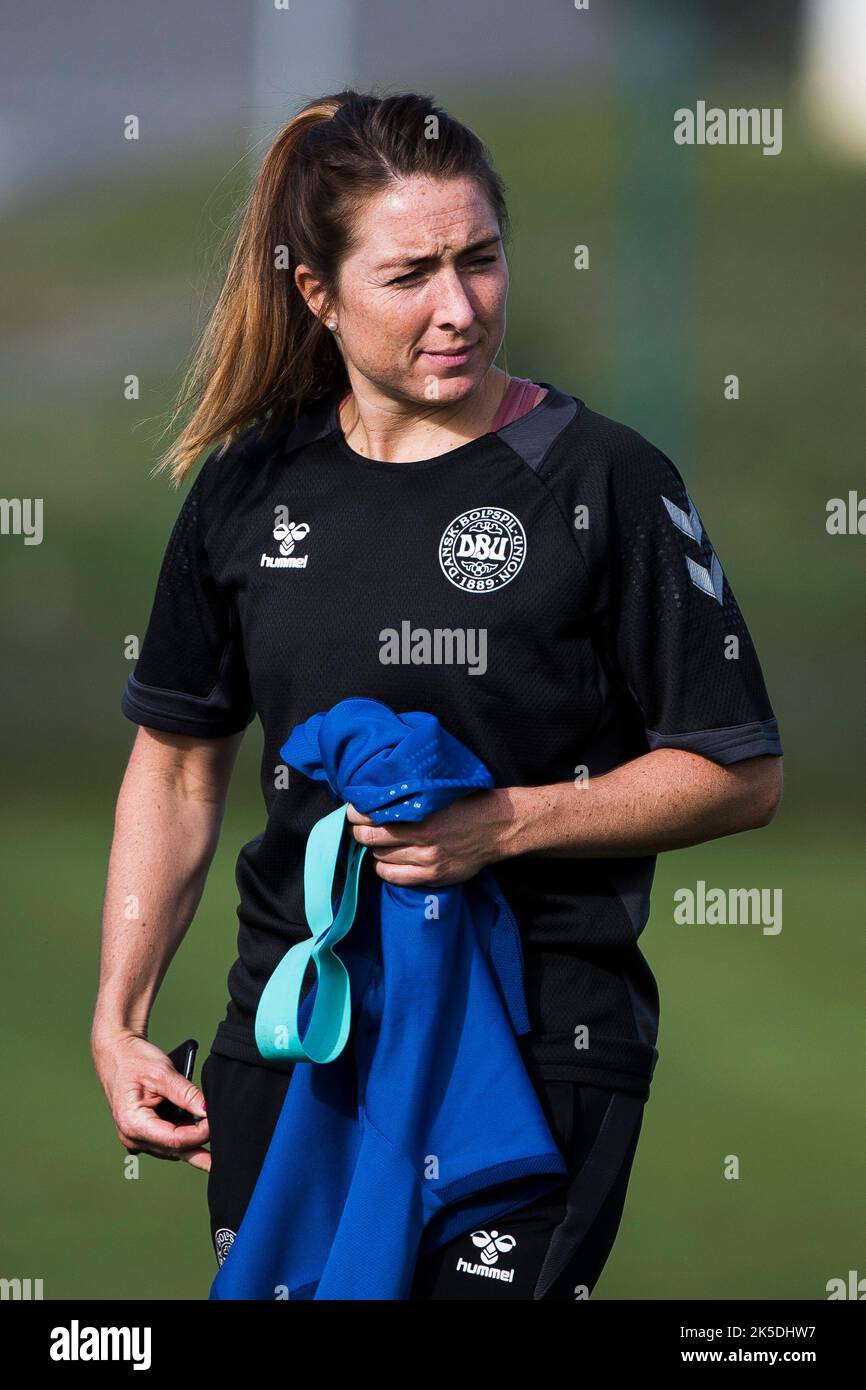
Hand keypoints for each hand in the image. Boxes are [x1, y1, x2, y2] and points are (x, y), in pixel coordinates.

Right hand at [91, 1029, 210, 1171]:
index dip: (200, 1134)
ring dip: (194, 1144)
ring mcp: (137, 1138)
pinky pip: (168, 1141)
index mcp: (133, 1124)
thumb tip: (208, 1111)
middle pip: (175, 1150)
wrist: (117, 1054)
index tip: (217, 1121)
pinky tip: (201, 1131)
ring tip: (217, 1137)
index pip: (175, 1140)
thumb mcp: (162, 1072)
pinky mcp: (144, 1133)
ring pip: (174, 1149)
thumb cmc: (134, 1060)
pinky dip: (185, 1137)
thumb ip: (185, 1094)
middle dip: (201, 1146)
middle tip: (228, 1151)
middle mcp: (133, 1137)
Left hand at [346, 789, 509, 886]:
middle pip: (372, 840)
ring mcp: (427, 861)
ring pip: (381, 858)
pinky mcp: (433, 877)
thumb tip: (379, 796)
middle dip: (359, 832)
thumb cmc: (468, 803)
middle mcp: (422, 840)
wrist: (499, 827)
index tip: (353, 810)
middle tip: (357, 826)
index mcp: (422, 815)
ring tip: (376, 842)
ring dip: (374, 850)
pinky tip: (385, 862)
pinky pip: (395, 878)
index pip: (373, 817)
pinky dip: (384, 870)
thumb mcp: (439, 793)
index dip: (357, 814)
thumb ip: (412, 796)